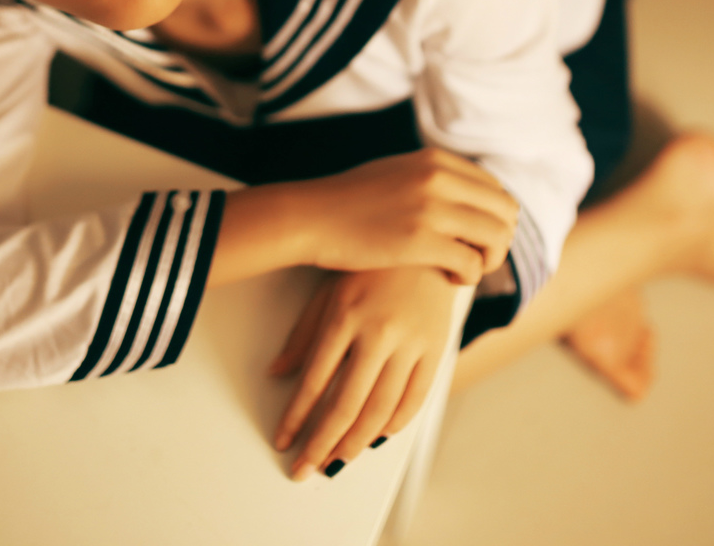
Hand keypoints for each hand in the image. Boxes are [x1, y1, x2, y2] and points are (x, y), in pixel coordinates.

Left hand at [269, 267, 457, 480]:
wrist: (427, 243)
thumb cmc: (371, 267)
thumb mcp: (329, 292)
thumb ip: (304, 335)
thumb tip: (277, 373)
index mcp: (345, 316)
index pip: (314, 382)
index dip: (296, 417)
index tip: (284, 442)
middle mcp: (378, 332)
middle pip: (346, 405)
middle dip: (322, 444)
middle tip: (305, 469)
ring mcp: (411, 342)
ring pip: (381, 409)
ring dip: (356, 442)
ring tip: (337, 460)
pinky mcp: (436, 349)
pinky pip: (415, 398)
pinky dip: (395, 424)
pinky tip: (377, 437)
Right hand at [302, 148, 517, 285]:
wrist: (312, 217)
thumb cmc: (350, 201)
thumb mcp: (398, 171)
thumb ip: (434, 177)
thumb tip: (468, 194)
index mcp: (437, 160)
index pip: (495, 188)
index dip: (494, 217)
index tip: (477, 237)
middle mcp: (439, 178)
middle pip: (504, 210)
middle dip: (499, 239)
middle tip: (478, 257)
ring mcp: (431, 208)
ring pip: (496, 237)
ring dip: (489, 259)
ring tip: (466, 269)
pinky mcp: (421, 241)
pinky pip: (471, 263)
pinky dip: (468, 276)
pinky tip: (449, 278)